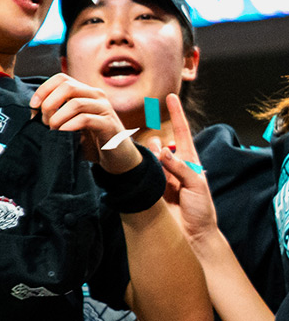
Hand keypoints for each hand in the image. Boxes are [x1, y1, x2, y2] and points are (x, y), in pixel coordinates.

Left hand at [30, 73, 141, 171]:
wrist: (116, 158)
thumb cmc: (90, 140)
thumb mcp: (71, 123)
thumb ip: (56, 114)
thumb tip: (33, 112)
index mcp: (85, 92)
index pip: (61, 78)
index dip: (44, 89)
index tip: (33, 106)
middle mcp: (96, 95)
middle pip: (67, 86)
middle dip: (50, 103)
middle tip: (46, 122)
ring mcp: (104, 108)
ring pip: (75, 103)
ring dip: (58, 118)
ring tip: (54, 130)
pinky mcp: (109, 124)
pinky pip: (85, 119)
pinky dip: (69, 126)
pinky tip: (64, 134)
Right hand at [147, 94, 217, 241]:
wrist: (193, 237)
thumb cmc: (201, 211)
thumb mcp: (196, 186)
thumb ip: (179, 167)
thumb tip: (161, 148)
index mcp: (190, 162)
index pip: (182, 132)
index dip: (176, 114)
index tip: (171, 97)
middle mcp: (174, 166)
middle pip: (161, 143)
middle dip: (154, 135)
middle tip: (144, 126)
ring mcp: (161, 177)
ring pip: (149, 156)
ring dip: (144, 152)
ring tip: (137, 149)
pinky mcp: (151, 188)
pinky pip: (142, 172)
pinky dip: (138, 166)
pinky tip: (132, 162)